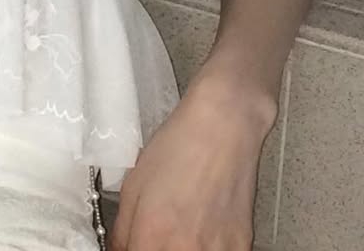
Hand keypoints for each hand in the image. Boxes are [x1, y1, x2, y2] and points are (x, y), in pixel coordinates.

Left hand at [110, 74, 274, 250]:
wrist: (223, 125)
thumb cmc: (179, 146)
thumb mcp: (134, 185)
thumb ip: (122, 231)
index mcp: (152, 235)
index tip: (138, 243)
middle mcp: (184, 249)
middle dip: (157, 249)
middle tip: (159, 235)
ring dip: (184, 250)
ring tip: (185, 228)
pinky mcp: (240, 247)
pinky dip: (208, 248)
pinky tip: (205, 227)